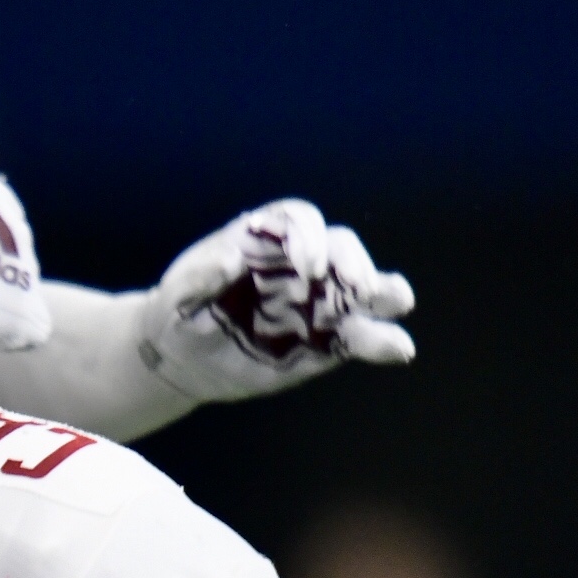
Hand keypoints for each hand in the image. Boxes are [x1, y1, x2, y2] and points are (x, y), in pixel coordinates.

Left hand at [134, 199, 415, 403]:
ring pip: (363, 289)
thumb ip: (200, 275)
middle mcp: (302, 265)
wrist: (186, 356)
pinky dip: (383, 340)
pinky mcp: (329, 341)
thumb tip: (229, 259)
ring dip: (383, 293)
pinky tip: (399, 349)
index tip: (306, 266)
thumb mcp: (178, 293)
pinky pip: (362, 336)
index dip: (309, 237)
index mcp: (268, 241)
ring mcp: (320, 303)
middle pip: (342, 248)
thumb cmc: (181, 312)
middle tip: (355, 287)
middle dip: (353, 263)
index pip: (300, 222)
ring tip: (395, 303)